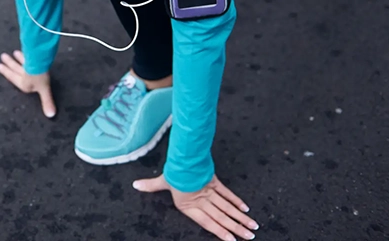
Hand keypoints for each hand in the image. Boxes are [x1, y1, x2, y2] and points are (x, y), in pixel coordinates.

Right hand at [0, 50, 56, 117]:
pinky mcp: (31, 56)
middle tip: (3, 57)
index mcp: (23, 83)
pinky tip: (23, 50)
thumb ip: (47, 102)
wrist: (39, 63)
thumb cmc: (39, 78)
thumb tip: (50, 115)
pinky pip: (26, 55)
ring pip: (20, 62)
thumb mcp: (44, 91)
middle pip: (15, 68)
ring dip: (16, 58)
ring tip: (10, 54)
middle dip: (9, 63)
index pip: (13, 77)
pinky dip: (24, 53)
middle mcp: (23, 74)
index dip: (6, 72)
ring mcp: (27, 64)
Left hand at [133, 174, 258, 240]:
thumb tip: (135, 185)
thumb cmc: (173, 170)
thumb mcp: (162, 180)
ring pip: (227, 207)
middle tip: (249, 237)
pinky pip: (227, 193)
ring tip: (252, 227)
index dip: (220, 231)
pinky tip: (245, 209)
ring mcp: (210, 192)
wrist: (184, 156)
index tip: (233, 240)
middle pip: (221, 217)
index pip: (207, 222)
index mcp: (189, 205)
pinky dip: (237, 201)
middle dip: (236, 228)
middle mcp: (201, 200)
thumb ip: (151, 185)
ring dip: (240, 217)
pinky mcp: (214, 182)